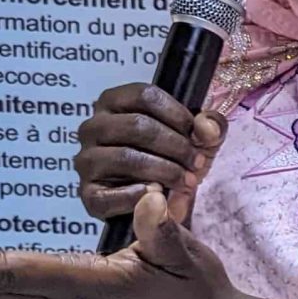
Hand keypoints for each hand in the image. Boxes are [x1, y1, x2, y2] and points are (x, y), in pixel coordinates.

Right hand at [75, 83, 223, 227]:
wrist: (163, 203)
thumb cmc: (175, 160)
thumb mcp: (199, 139)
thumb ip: (210, 127)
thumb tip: (206, 127)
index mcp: (114, 102)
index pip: (144, 95)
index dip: (177, 114)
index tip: (197, 135)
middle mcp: (93, 127)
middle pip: (137, 125)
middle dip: (176, 147)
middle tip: (198, 164)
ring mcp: (87, 160)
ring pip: (126, 157)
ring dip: (165, 171)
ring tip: (186, 182)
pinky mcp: (88, 194)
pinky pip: (110, 194)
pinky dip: (139, 196)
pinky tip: (158, 196)